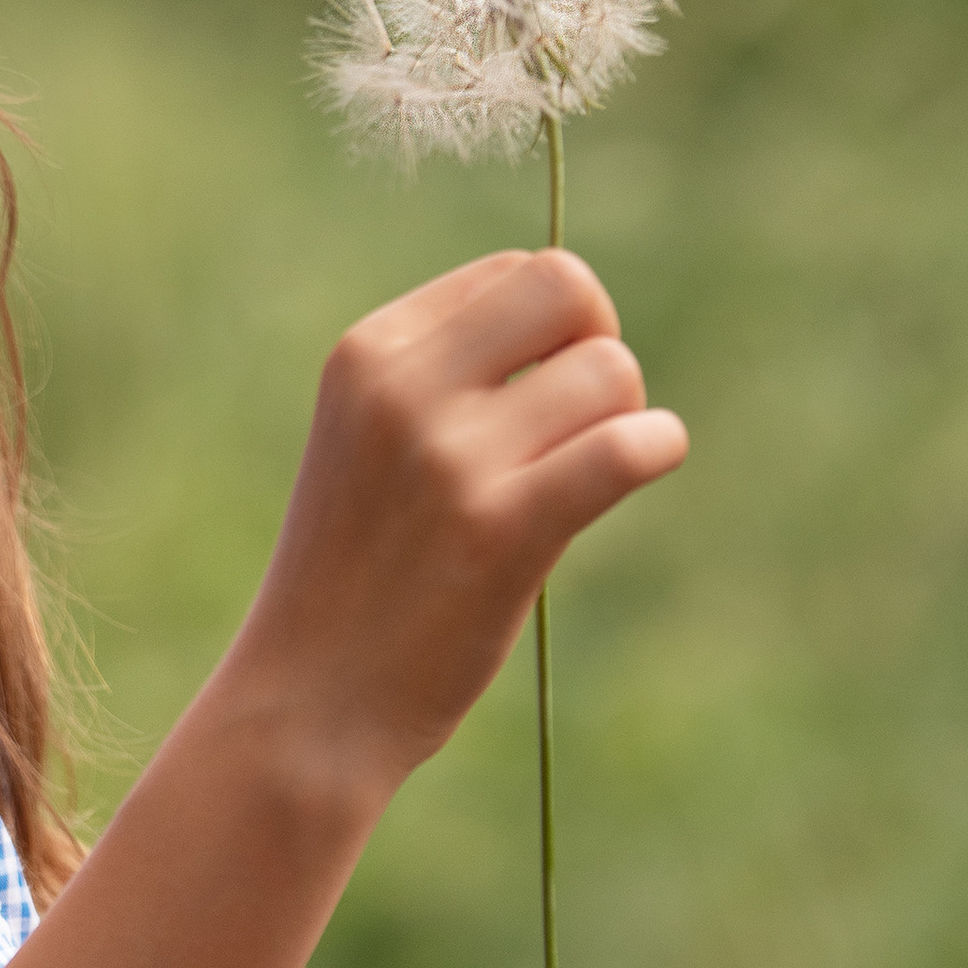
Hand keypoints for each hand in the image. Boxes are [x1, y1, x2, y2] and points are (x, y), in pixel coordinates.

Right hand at [228, 251, 685, 783]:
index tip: (543, 393)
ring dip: (626, 417)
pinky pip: (626, 448)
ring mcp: (450, 457)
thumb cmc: (358, 569)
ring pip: (611, 372)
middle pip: (567, 288)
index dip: (556, 324)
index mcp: (367, 352)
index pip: (513, 270)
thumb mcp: (373, 438)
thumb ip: (451, 373)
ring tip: (581, 476)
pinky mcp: (501, 530)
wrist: (310, 697)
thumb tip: (581, 325)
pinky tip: (646, 465)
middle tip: (581, 420)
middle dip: (599, 342)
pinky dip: (657, 448)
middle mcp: (403, 388)